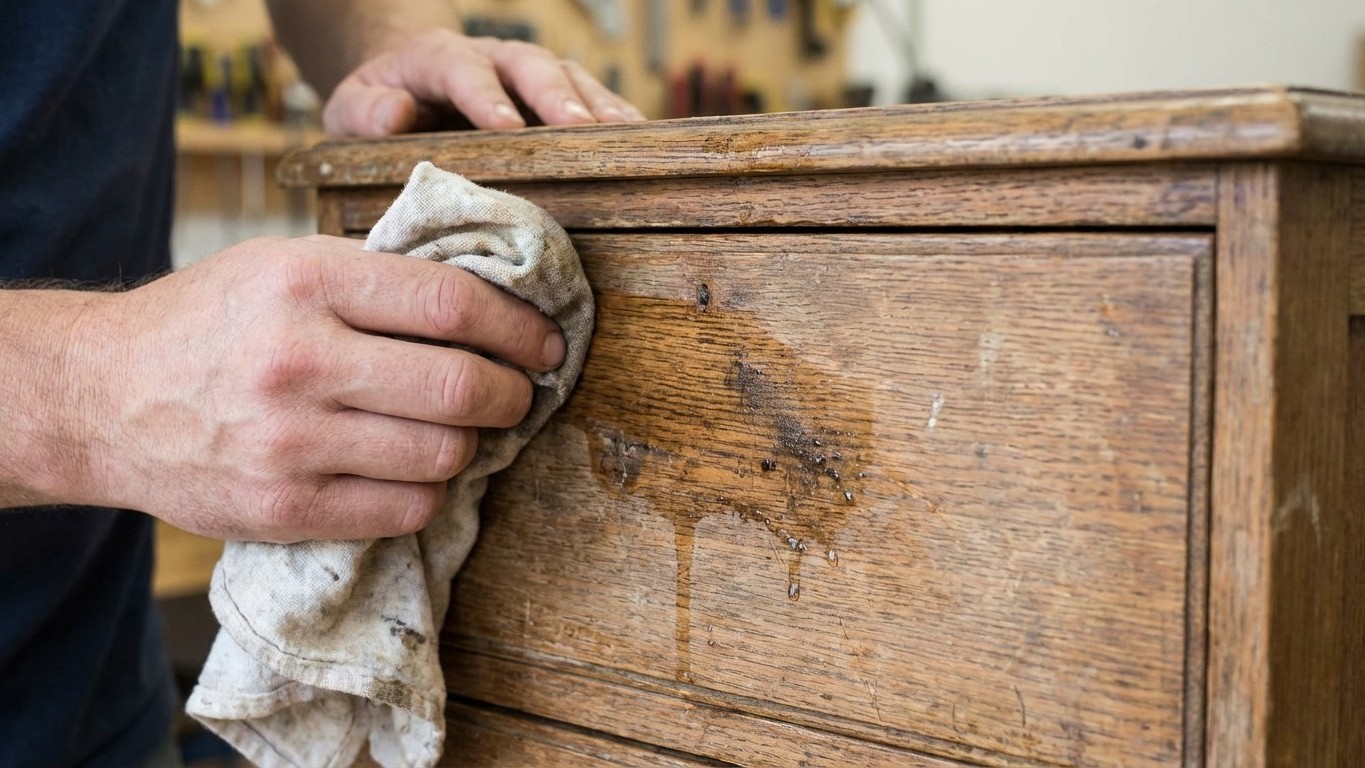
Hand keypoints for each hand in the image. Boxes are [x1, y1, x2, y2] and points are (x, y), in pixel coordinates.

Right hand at [79, 236, 563, 541]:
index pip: (453, 303)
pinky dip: (431, 491)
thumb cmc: (213, 321)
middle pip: (460, 385)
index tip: (546, 342)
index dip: (520, 327)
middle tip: (520, 392)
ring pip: (443, 454)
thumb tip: (494, 300)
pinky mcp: (284, 508)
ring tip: (464, 428)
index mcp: (306, 282)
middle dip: (514, 393)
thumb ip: (377, 279)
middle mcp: (299, 360)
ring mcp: (290, 442)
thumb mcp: (283, 264)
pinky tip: (419, 468)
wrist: (106, 396)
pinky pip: (405, 509)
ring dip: (474, 444)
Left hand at [323, 28, 645, 136]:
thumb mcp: (351, 113)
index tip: (504, 126)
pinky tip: (639, 142)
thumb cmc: (381, 111)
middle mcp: (492, 57)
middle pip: (529, 66)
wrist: (410, 91)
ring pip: (569, 78)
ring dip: (598, 106)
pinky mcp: (556, 96)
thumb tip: (395, 112)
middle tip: (578, 129)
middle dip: (554, 97)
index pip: (460, 67)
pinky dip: (616, 118)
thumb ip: (364, 112)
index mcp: (436, 60)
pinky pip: (592, 100)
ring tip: (623, 137)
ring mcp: (530, 75)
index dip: (483, 94)